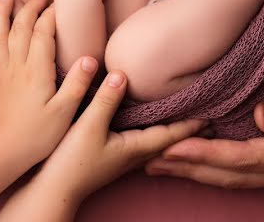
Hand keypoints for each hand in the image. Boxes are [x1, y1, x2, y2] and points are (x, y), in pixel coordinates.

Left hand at [0, 0, 100, 165]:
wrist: (3, 154)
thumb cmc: (38, 136)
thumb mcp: (66, 111)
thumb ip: (78, 82)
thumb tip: (90, 58)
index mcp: (37, 70)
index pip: (43, 32)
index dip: (51, 15)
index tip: (59, 3)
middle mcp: (16, 67)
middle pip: (21, 28)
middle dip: (30, 7)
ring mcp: (1, 75)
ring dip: (1, 13)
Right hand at [2, 71, 208, 215]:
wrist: (50, 191)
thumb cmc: (70, 162)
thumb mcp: (88, 126)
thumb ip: (106, 99)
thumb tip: (123, 73)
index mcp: (135, 148)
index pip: (172, 134)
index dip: (192, 124)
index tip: (213, 113)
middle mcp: (133, 155)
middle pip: (168, 140)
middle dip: (187, 129)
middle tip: (209, 117)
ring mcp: (121, 158)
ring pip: (154, 142)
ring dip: (170, 131)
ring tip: (184, 119)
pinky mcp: (109, 156)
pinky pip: (139, 141)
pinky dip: (151, 132)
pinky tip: (145, 126)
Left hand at [145, 87, 263, 198]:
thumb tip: (261, 115)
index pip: (239, 155)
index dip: (200, 152)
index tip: (167, 144)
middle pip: (224, 171)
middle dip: (180, 164)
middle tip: (140, 152)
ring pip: (229, 174)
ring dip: (190, 167)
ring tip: (154, 156)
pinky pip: (242, 169)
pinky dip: (212, 165)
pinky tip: (195, 157)